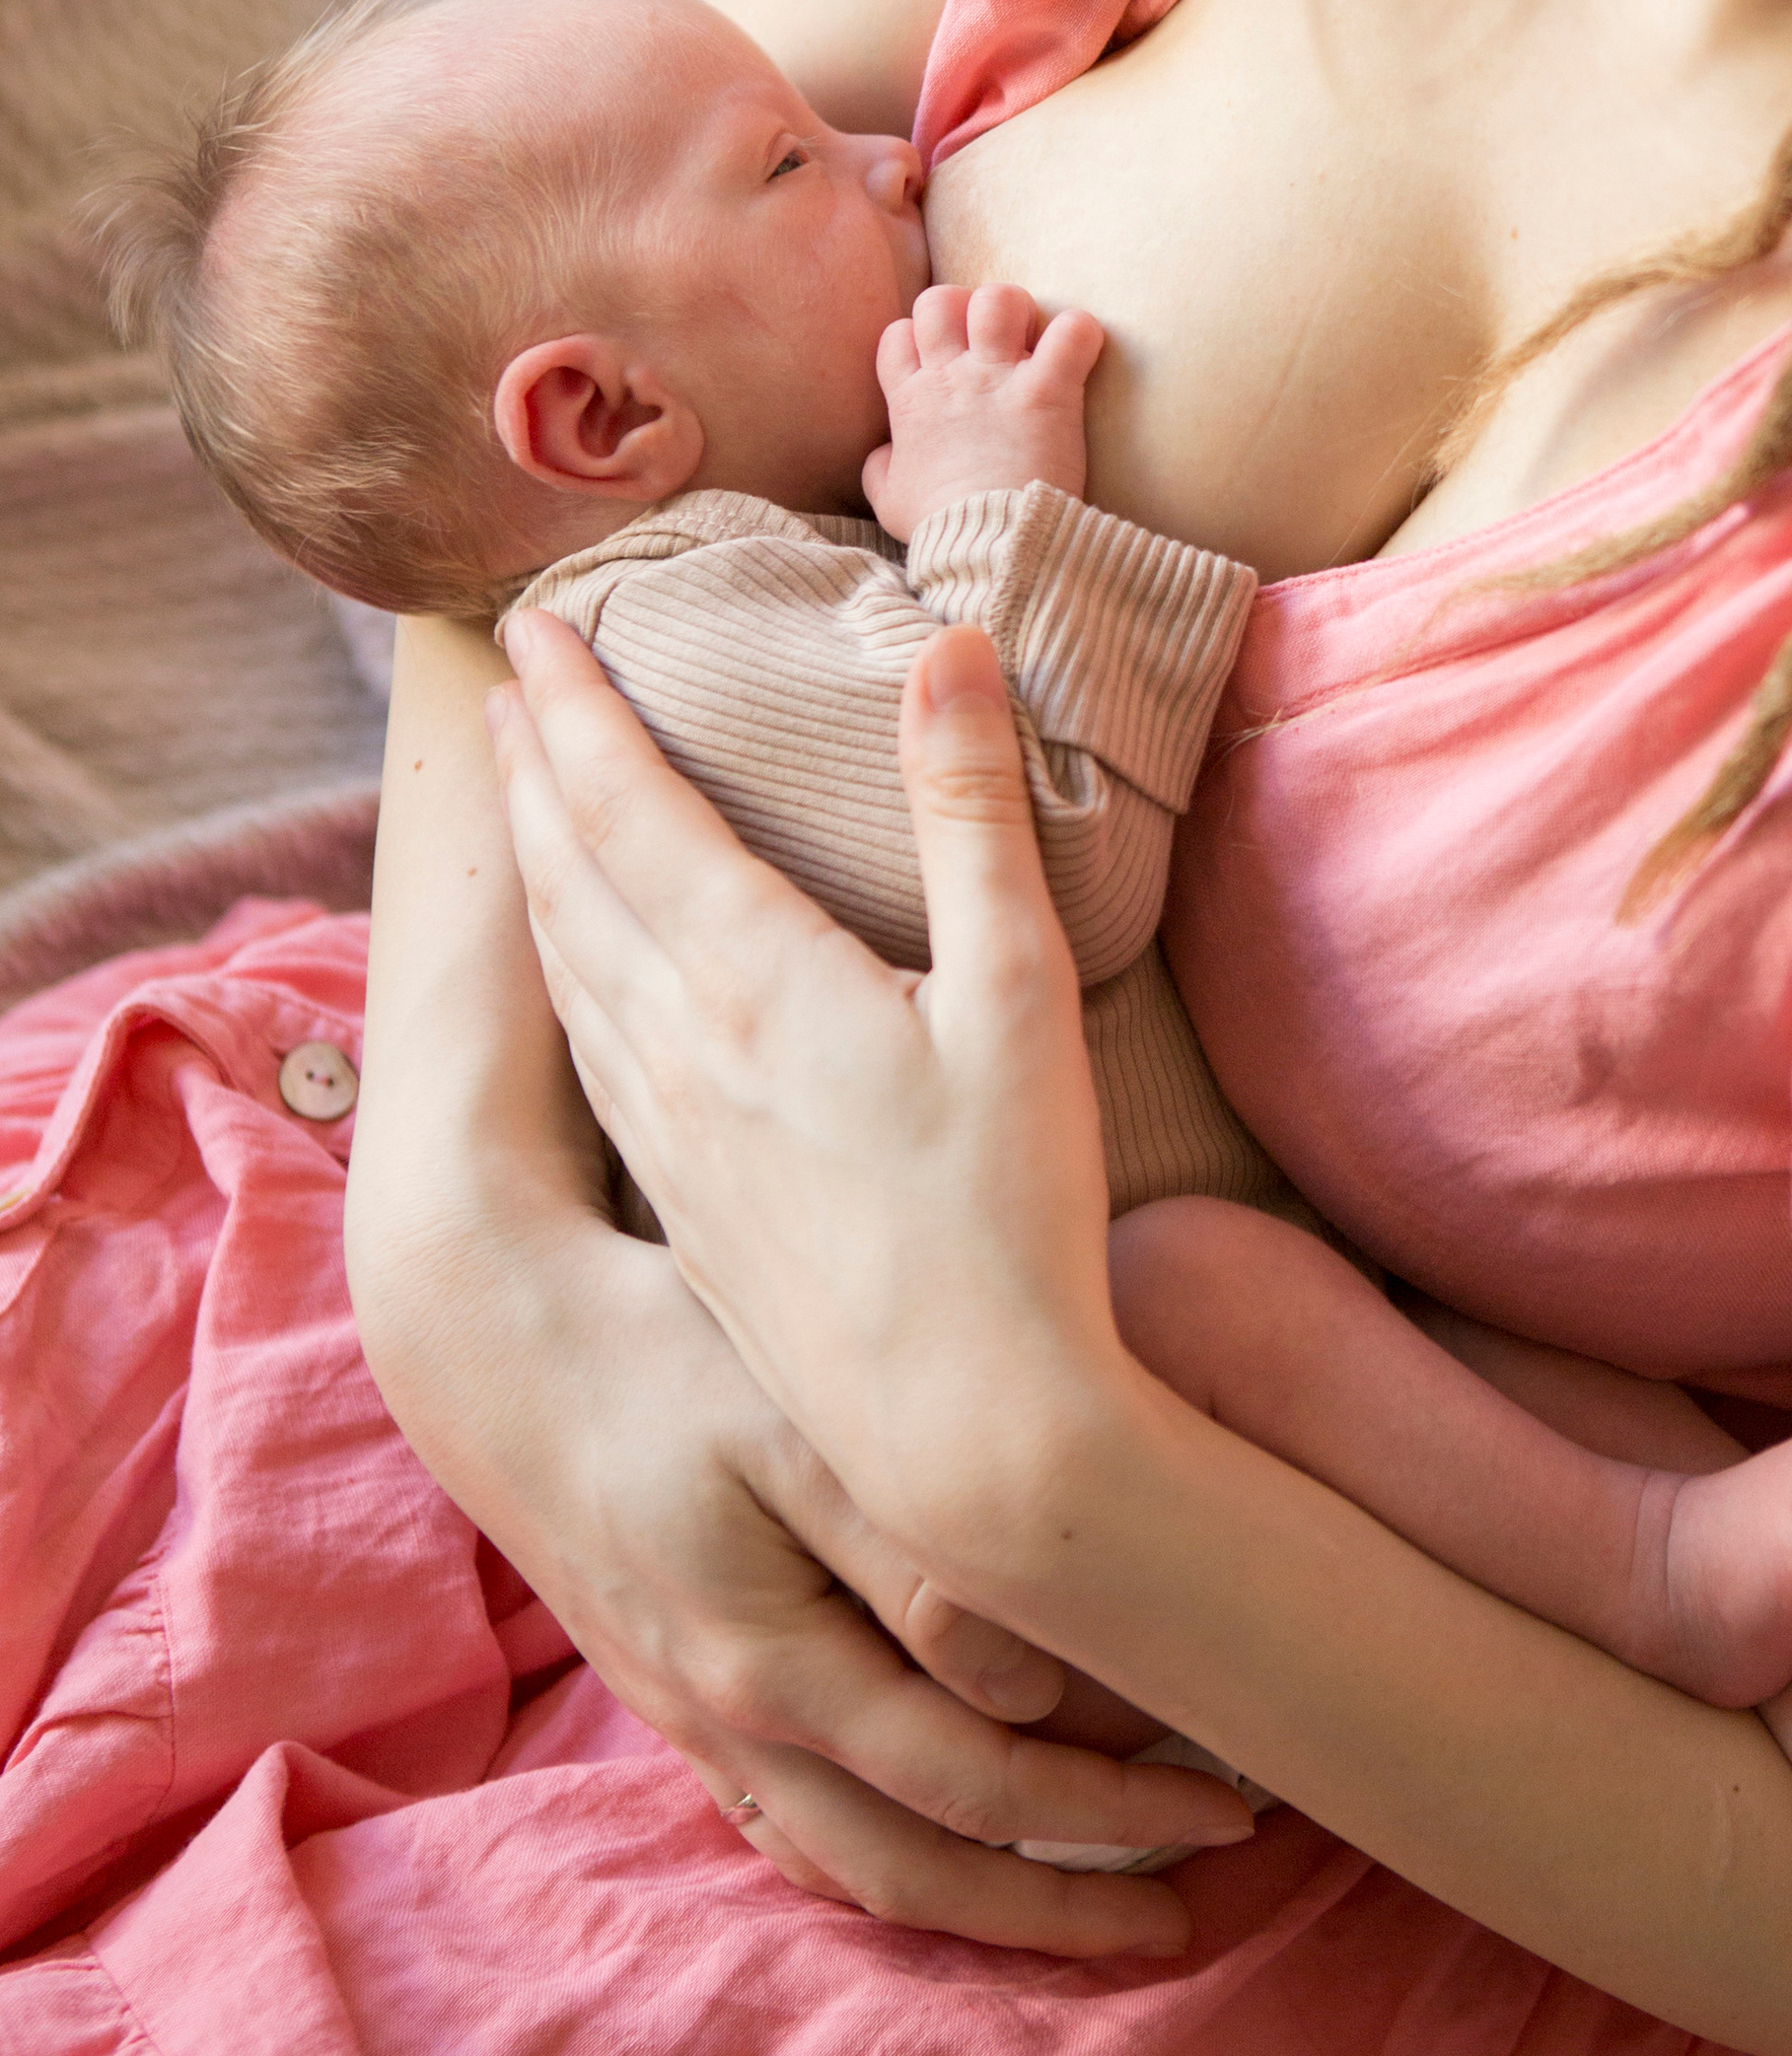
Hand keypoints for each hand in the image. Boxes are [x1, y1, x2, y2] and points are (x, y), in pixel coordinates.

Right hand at [402, 1206, 1251, 1947]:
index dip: (1112, 1818)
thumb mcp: (793, 1421)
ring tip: (1100, 1914)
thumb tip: (1030, 1685)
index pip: (979, 1789)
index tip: (1228, 1805)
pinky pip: (794, 1833)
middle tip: (1194, 1913)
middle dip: (1066, 1909)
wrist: (500, 1347)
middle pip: (922, 1871)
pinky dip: (883, 1868)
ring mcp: (699, 1723)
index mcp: (774, 1664)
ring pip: (854, 1871)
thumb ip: (911, 1553)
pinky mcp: (681, 1699)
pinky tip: (950, 1863)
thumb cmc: (667, 1354)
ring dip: (981, 1910)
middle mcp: (736, 1722)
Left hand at [486, 609, 1214, 1743]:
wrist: (962, 1430)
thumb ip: (973, 813)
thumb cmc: (1012, 1212)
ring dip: (534, 862)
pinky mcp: (680, 1199)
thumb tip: (948, 649)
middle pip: (574, 874)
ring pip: (565, 962)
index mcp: (755, 976)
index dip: (574, 708)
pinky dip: (558, 966)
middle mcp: (682, 1044)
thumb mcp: (1023, 992)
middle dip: (533, 767)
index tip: (532, 625)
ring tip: (518, 798)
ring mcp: (669, 1130)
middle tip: (504, 685)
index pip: (627, 806)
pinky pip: (586, 1045)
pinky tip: (569, 971)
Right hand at [861, 280, 1102, 535]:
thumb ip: (879, 468)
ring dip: (1019, 313)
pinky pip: (1071, 331)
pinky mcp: (1047, 390)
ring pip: (999, 299)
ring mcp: (999, 378)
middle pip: (941, 299)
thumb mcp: (888, 501)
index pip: (899, 333)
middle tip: (991, 345)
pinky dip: (1080, 334)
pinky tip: (1079, 356)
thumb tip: (884, 452)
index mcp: (911, 400)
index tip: (944, 365)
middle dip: (966, 310)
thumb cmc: (941, 528)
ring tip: (1032, 344)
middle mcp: (951, 377)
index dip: (920, 339)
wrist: (989, 546)